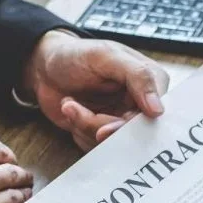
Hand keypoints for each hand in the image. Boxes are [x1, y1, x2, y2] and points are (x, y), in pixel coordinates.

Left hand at [22, 30, 169, 151]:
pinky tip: (71, 111)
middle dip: (98, 125)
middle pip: (130, 134)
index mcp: (151, 83)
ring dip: (84, 126)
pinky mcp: (104, 132)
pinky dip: (79, 133)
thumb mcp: (106, 56)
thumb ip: (137, 76)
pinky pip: (98, 148)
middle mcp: (140, 105)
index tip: (103, 129)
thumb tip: (158, 110)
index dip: (130, 127)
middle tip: (73, 109)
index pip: (154, 117)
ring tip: (69, 104)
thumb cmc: (75, 54)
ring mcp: (122, 120)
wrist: (44, 67)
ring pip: (112, 143)